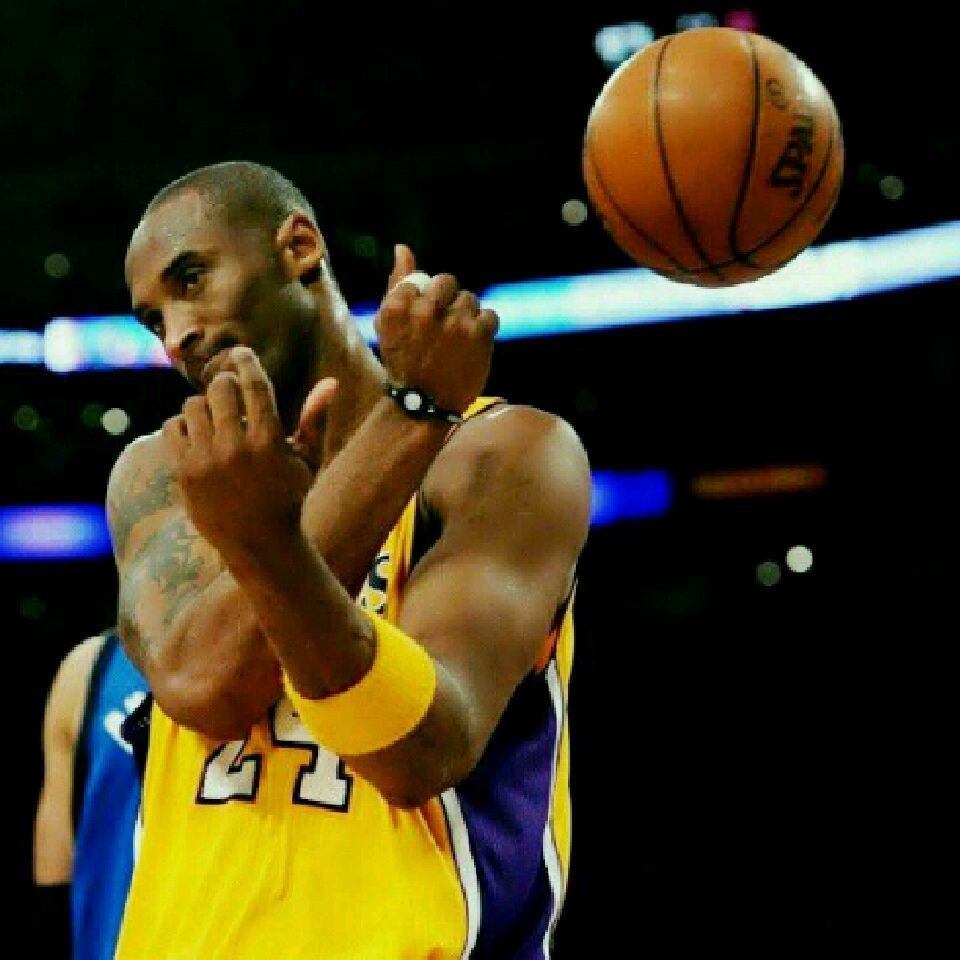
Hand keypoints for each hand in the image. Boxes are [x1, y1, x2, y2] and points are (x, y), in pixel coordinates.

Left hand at [162, 347, 332, 556]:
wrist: (258, 544)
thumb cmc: (288, 497)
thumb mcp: (307, 460)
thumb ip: (314, 418)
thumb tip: (331, 382)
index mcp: (269, 441)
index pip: (253, 384)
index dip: (246, 362)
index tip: (240, 353)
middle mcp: (235, 448)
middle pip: (219, 388)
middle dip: (224, 384)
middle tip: (228, 390)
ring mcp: (206, 461)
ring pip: (193, 405)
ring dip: (204, 406)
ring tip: (215, 419)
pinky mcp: (184, 472)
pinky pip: (173, 427)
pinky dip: (184, 426)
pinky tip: (198, 436)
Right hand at [375, 244, 498, 413]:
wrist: (422, 405)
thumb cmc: (403, 361)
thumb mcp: (388, 323)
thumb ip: (397, 283)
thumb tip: (402, 248)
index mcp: (398, 305)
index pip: (422, 279)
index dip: (427, 300)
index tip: (424, 322)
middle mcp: (425, 310)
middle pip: (448, 282)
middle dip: (448, 301)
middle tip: (444, 329)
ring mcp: (453, 322)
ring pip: (470, 299)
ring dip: (466, 316)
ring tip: (457, 341)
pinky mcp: (478, 334)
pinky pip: (490, 315)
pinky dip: (484, 330)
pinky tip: (471, 347)